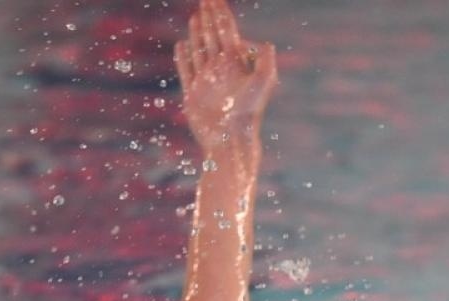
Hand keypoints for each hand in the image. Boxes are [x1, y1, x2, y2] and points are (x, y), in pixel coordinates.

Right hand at [174, 0, 277, 158]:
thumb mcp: (262, 83)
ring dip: (197, 33)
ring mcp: (206, 80)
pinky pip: (186, 69)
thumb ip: (266, 61)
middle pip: (213, 36)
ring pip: (200, 49)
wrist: (230, 139)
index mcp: (235, 63)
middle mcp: (221, 69)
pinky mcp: (193, 93)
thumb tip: (266, 43)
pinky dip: (183, 56)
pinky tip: (181, 45)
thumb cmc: (248, 113)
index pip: (227, 31)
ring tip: (195, 17)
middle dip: (209, 17)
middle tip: (205, 0)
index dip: (221, 14)